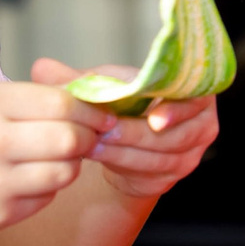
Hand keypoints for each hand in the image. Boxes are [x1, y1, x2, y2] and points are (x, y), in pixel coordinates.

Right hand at [0, 80, 105, 238]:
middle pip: (69, 140)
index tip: (100, 114)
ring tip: (56, 156)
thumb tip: (89, 102)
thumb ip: (28, 99)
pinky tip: (26, 178)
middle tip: (88, 136)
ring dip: (70, 165)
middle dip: (88, 138)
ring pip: (64, 173)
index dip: (89, 110)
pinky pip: (45, 199)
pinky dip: (46, 188)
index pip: (61, 103)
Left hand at [29, 60, 219, 199]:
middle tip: (103, 131)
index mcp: (198, 91)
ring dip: (125, 152)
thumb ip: (78, 78)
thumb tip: (41, 67)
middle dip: (135, 134)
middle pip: (173, 135)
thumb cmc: (123, 103)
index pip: (196, 100)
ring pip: (159, 157)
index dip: (176, 109)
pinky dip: (123, 165)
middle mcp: (203, 124)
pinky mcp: (172, 178)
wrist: (126, 140)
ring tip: (93, 144)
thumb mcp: (106, 85)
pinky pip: (149, 173)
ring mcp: (191, 155)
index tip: (153, 117)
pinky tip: (100, 158)